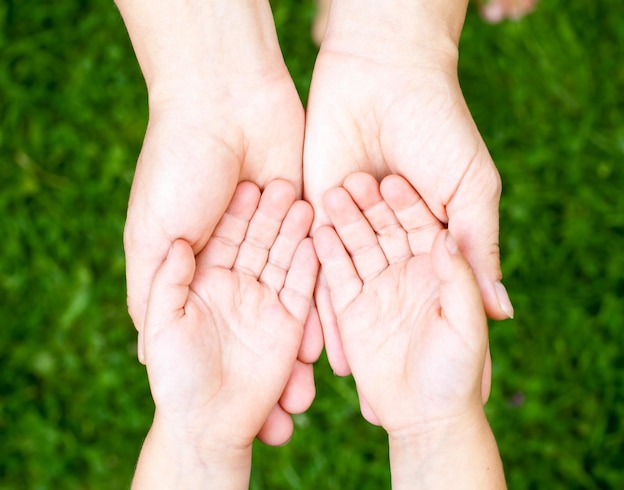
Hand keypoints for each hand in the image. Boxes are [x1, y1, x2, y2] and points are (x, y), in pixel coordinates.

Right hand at [117, 0, 322, 444]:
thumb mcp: (152, 234)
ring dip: (298, 340)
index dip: (224, 368)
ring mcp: (271, 234)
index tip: (241, 409)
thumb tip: (144, 352)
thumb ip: (152, 290)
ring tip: (311, 383)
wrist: (225, 97)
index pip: (212, 326)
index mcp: (194, 258)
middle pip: (254, 317)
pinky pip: (313, 266)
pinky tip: (327, 339)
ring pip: (286, 298)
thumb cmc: (178, 165)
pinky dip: (319, 301)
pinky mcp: (304, 215)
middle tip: (288, 408)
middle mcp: (234, 251)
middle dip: (269, 362)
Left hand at [304, 1, 512, 376]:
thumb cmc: (438, 125)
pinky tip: (314, 344)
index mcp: (430, 235)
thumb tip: (503, 312)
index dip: (435, 343)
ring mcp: (353, 230)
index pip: (431, 300)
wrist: (381, 73)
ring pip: (349, 292)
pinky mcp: (318, 215)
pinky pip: (316, 267)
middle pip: (386, 304)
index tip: (435, 391)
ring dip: (345, 336)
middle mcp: (389, 239)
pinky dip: (316, 303)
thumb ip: (479, 249)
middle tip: (381, 405)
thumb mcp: (470, 190)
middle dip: (384, 350)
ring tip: (341, 386)